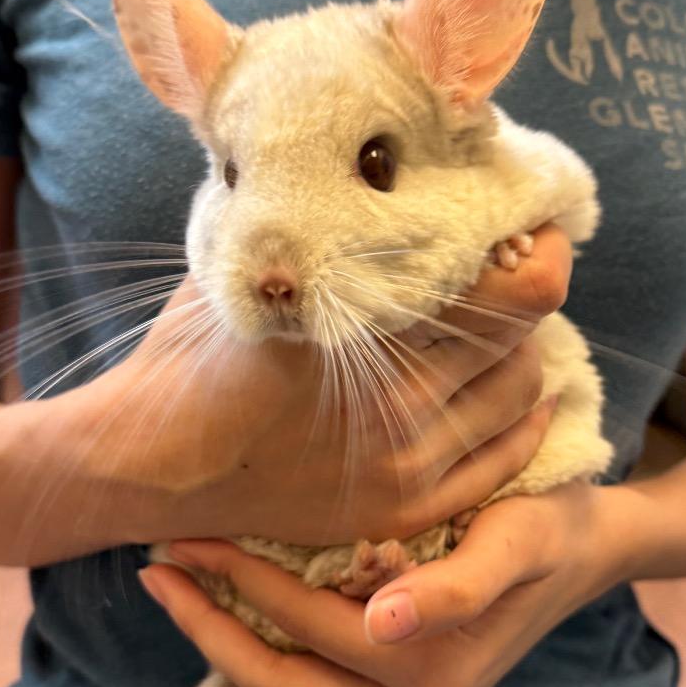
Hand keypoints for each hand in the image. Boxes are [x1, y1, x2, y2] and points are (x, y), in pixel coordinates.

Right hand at [63, 224, 572, 546]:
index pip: (506, 291)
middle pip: (522, 337)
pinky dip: (523, 423)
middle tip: (508, 271)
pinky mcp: (404, 510)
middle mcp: (401, 402)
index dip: (536, 251)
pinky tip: (519, 396)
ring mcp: (407, 465)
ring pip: (519, 395)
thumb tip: (370, 176)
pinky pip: (502, 462)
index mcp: (365, 330)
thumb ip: (313, 230)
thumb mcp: (248, 269)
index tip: (532, 228)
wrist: (150, 466)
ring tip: (498, 330)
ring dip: (520, 354)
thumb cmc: (192, 357)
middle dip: (524, 294)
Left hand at [138, 483, 639, 686]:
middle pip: (280, 681)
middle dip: (209, 626)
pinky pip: (312, 670)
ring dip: (227, 634)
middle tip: (157, 565)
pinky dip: (266, 634)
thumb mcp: (515, 543)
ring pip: (288, 683)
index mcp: (434, 674)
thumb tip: (382, 623)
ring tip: (181, 578)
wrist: (591, 546)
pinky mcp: (401, 682)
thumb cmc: (552, 528)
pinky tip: (236, 592)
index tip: (188, 535)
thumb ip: (455, 587)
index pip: (308, 632)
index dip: (242, 585)